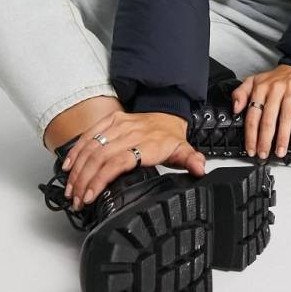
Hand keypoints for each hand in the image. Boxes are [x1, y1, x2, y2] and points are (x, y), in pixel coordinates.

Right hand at [60, 111, 205, 210]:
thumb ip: (191, 161)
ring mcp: (120, 124)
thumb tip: (200, 169)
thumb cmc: (170, 137)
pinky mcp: (111, 119)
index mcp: (148, 143)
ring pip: (92, 147)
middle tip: (76, 201)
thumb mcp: (183, 150)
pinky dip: (77, 150)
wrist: (167, 112)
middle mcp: (132, 132)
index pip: (119, 161)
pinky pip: (90, 134)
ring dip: (77, 170)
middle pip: (100, 157)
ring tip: (71, 190)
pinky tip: (68, 166)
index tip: (90, 196)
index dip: (101, 179)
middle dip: (84, 181)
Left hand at [231, 64, 290, 158]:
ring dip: (283, 135)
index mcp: (260, 88)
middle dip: (265, 139)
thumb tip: (235, 108)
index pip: (253, 115)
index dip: (251, 134)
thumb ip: (240, 94)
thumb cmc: (275, 79)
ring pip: (286, 114)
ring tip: (280, 149)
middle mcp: (275, 87)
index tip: (251, 148)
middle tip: (264, 154)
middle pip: (269, 117)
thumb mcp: (253, 82)